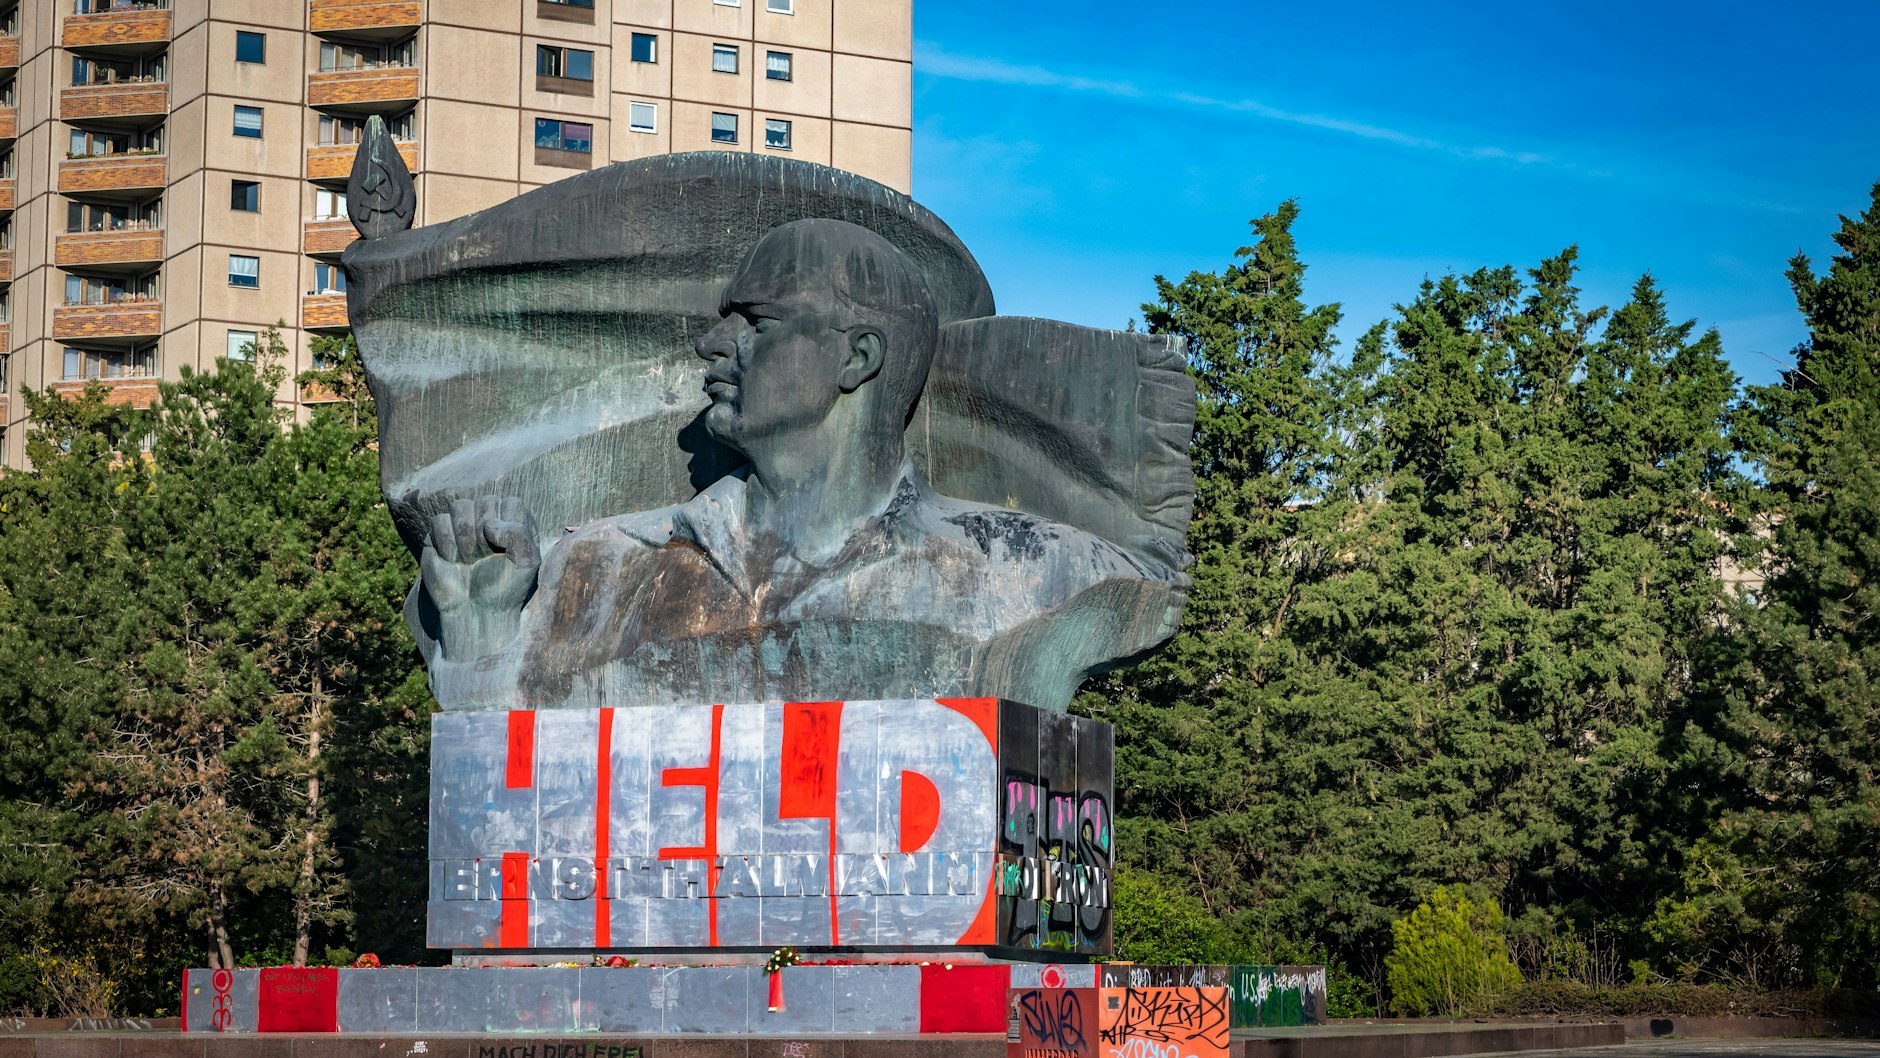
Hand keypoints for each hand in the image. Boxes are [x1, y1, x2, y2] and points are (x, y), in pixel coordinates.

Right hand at [420, 497, 539, 658]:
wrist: (476, 613)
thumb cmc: (506, 588)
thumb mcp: (528, 563)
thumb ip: (519, 535)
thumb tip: (488, 523)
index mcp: (514, 523)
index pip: (510, 503)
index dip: (506, 526)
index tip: (504, 552)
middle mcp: (489, 520)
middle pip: (483, 501)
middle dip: (485, 532)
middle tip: (485, 557)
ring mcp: (463, 526)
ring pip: (459, 505)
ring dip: (464, 534)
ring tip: (469, 559)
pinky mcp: (439, 536)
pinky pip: (438, 520)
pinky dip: (446, 542)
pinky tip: (452, 561)